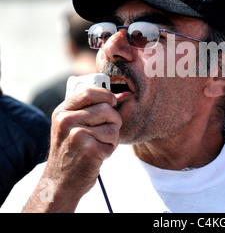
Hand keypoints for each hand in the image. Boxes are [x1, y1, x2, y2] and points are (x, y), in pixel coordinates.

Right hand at [23, 88, 121, 212]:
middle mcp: (67, 121)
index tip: (113, 101)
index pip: (89, 93)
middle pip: (106, 108)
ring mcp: (78, 136)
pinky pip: (113, 141)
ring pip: (113, 126)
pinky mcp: (90, 150)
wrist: (60, 182)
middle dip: (113, 120)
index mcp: (62, 112)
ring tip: (98, 145)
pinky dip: (110, 149)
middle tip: (106, 131)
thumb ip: (84, 110)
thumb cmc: (70, 152)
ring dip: (112, 137)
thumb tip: (113, 95)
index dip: (106, 95)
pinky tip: (97, 155)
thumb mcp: (67, 127)